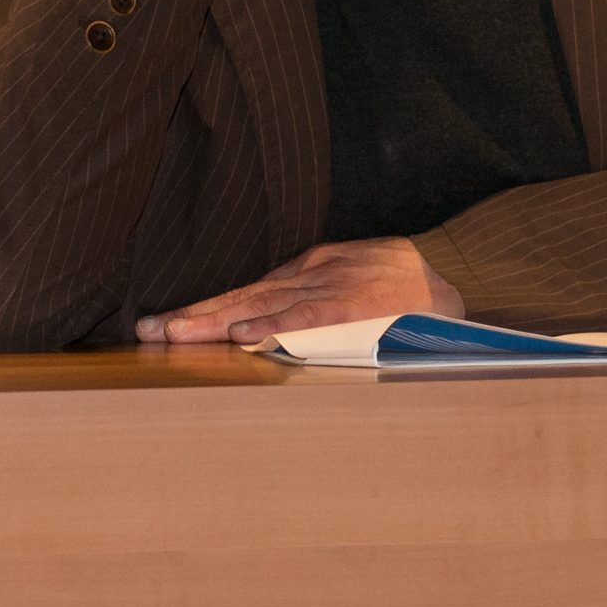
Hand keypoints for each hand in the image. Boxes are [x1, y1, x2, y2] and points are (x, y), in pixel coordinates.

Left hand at [134, 237, 464, 346]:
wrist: (459, 277)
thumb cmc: (406, 293)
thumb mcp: (352, 285)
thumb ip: (314, 301)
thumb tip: (270, 327)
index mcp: (309, 271)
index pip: (245, 291)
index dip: (202, 310)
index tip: (162, 327)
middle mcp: (311, 273)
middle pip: (241, 294)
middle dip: (192, 314)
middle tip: (147, 331)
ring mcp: (331, 285)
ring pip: (263, 302)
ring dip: (215, 320)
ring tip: (174, 334)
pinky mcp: (356, 300)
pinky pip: (308, 314)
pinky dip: (274, 324)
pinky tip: (242, 335)